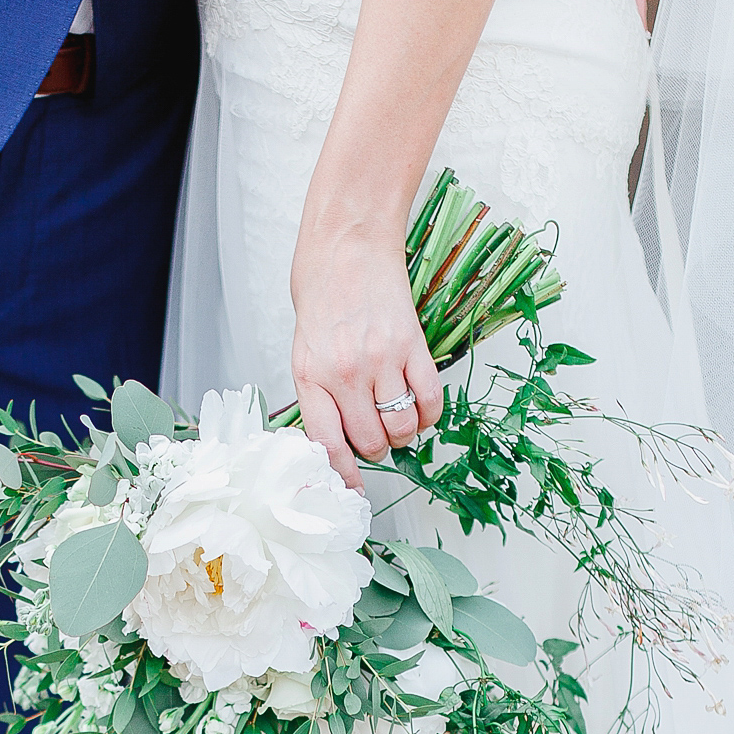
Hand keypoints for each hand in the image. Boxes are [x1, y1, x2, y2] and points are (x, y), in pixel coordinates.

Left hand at [290, 218, 443, 489]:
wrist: (347, 244)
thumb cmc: (323, 294)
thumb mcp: (304, 348)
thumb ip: (319, 394)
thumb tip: (338, 441)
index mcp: (311, 376)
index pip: (328, 444)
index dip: (344, 475)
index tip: (354, 490)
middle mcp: (345, 373)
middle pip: (371, 442)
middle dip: (377, 449)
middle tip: (377, 436)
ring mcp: (381, 360)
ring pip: (402, 428)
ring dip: (403, 433)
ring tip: (396, 417)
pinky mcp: (412, 346)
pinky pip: (429, 402)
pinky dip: (428, 414)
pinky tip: (419, 406)